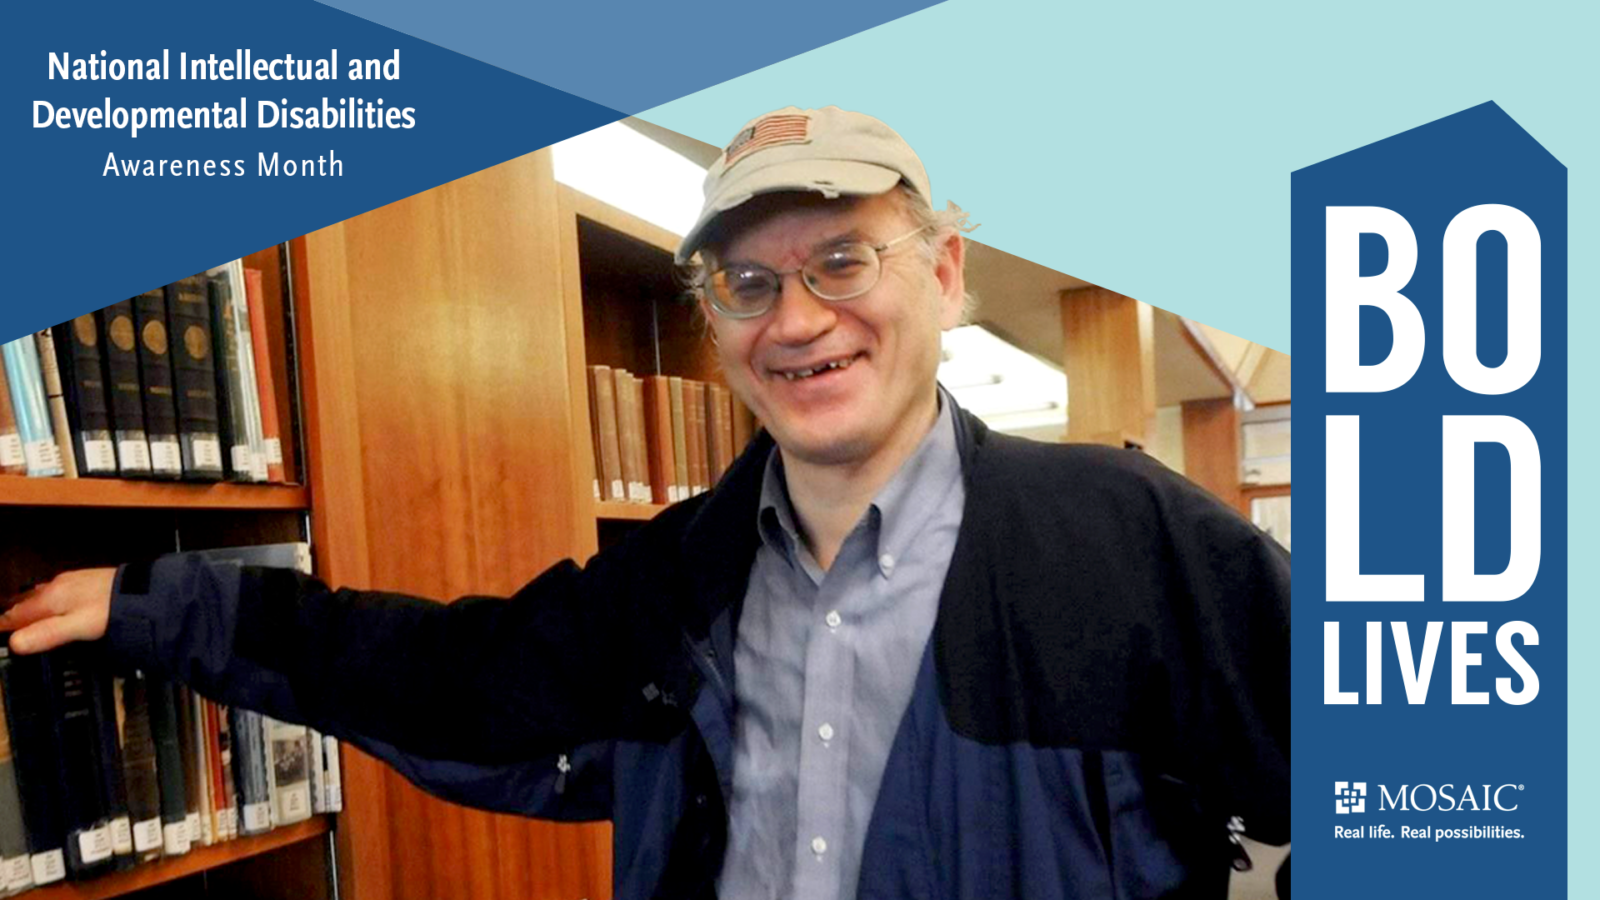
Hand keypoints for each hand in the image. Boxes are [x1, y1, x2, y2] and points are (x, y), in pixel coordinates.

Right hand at [1, 567, 116, 653]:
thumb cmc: (110, 610)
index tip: (2, 636)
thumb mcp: (77, 626)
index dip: (4, 626)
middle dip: (13, 616)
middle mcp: (56, 586)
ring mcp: (72, 582)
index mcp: (50, 598)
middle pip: (26, 604)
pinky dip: (48, 602)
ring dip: (30, 607)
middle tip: (6, 628)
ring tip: (22, 620)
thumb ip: (47, 634)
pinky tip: (54, 607)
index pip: (16, 615)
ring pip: (41, 596)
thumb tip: (15, 644)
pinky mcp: (85, 582)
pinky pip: (57, 592)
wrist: (144, 592)